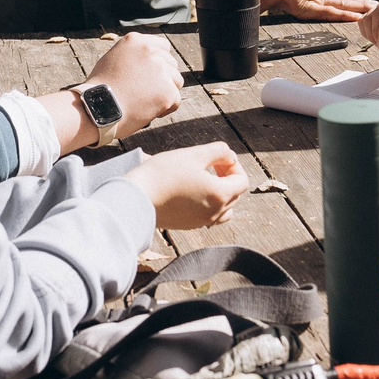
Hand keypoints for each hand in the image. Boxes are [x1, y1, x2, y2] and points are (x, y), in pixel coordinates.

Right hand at [89, 32, 184, 141]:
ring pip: (176, 82)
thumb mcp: (112, 60)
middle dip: (163, 80)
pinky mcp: (167, 90)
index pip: (163, 47)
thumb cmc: (99, 90)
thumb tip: (147, 60)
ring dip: (165, 93)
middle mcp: (150, 51)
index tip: (151, 76)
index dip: (160, 63)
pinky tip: (146, 111)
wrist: (95, 109)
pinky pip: (176, 100)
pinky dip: (165, 109)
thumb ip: (132, 56)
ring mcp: (160, 69)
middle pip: (171, 65)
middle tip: (143, 94)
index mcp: (135, 41)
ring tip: (144, 102)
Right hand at [125, 141, 250, 229]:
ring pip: (224, 210)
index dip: (234, 166)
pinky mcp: (187, 226)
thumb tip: (230, 156)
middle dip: (227, 178)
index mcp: (220, 194)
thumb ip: (218, 152)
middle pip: (234, 195)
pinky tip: (190, 192)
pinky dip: (207, 204)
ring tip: (203, 180)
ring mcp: (201, 222)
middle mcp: (214, 213)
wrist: (136, 198)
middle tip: (209, 165)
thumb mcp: (193, 154)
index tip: (218, 158)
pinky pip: (208, 217)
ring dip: (220, 194)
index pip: (242, 181)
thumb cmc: (163, 174)